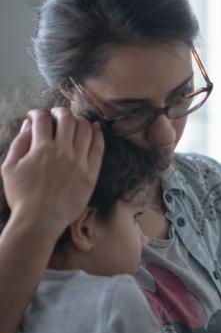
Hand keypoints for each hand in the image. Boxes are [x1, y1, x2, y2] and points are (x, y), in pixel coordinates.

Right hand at [1, 108, 103, 239]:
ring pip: (86, 129)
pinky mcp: (92, 173)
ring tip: (74, 122)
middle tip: (57, 114)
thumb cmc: (21, 195)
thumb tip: (30, 124)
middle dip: (60, 111)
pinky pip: (99, 147)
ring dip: (79, 120)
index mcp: (41, 149)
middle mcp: (63, 151)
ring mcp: (80, 162)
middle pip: (68, 119)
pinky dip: (98, 134)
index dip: (37, 113)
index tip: (36, 116)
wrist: (40, 221)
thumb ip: (20, 142)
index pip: (42, 119)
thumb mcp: (9, 167)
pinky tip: (95, 128)